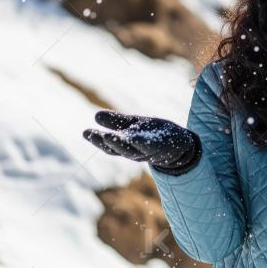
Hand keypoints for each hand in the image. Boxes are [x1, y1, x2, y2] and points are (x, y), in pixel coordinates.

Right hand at [82, 110, 201, 174]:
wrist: (181, 144)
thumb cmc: (154, 134)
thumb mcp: (134, 125)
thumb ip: (117, 122)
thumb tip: (95, 115)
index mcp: (127, 145)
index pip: (109, 145)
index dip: (96, 140)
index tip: (85, 132)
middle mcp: (135, 151)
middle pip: (117, 150)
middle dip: (104, 143)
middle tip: (90, 134)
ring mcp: (147, 151)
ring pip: (131, 150)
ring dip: (119, 144)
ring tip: (108, 136)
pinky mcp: (160, 147)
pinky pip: (149, 146)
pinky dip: (140, 142)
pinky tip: (133, 136)